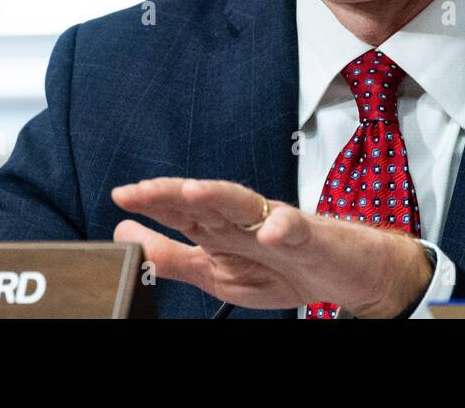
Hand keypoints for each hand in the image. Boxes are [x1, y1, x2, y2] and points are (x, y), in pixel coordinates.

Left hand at [112, 177, 433, 316]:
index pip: (180, 211)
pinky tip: (270, 232)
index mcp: (219, 229)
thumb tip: (124, 235)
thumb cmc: (282, 268)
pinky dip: (282, 228)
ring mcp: (275, 223)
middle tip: (141, 191)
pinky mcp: (308, 236)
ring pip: (243, 203)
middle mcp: (243, 219)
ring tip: (192, 193)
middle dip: (172, 193)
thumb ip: (172, 255)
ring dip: (218, 195)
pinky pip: (295, 228)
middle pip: (205, 199)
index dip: (151, 202)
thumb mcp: (215, 272)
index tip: (121, 196)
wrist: (343, 274)